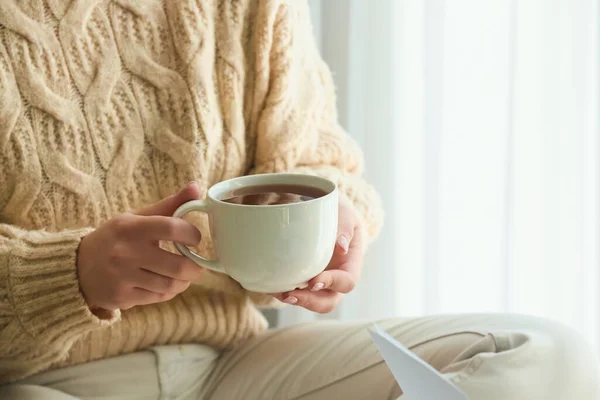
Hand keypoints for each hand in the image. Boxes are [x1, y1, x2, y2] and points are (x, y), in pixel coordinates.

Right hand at [77, 182, 203, 310]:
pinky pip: (158, 297)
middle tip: (197, 265)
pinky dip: (169, 292)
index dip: (192, 234)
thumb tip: (196, 188)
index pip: (172, 228)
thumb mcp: (137, 217)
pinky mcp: (122, 297)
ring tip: (184, 275)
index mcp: (131, 228)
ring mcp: (123, 277)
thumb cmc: (116, 238)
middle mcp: (126, 253)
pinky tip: (168, 284)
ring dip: (184, 282)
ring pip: (170, 285)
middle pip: (178, 266)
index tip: (195, 238)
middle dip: (195, 267)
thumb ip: (169, 205)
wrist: (77, 267)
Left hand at [273, 199, 363, 312]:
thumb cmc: (336, 212)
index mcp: (351, 263)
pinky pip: (297, 293)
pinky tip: (273, 287)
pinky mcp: (304, 280)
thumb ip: (345, 227)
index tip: (313, 281)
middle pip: (330, 301)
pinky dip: (285, 293)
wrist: (322, 211)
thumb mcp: (344, 212)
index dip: (332, 284)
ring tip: (280, 293)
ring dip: (297, 301)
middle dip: (310, 302)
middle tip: (291, 295)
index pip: (347, 281)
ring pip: (313, 302)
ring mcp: (321, 281)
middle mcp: (337, 277)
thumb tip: (341, 248)